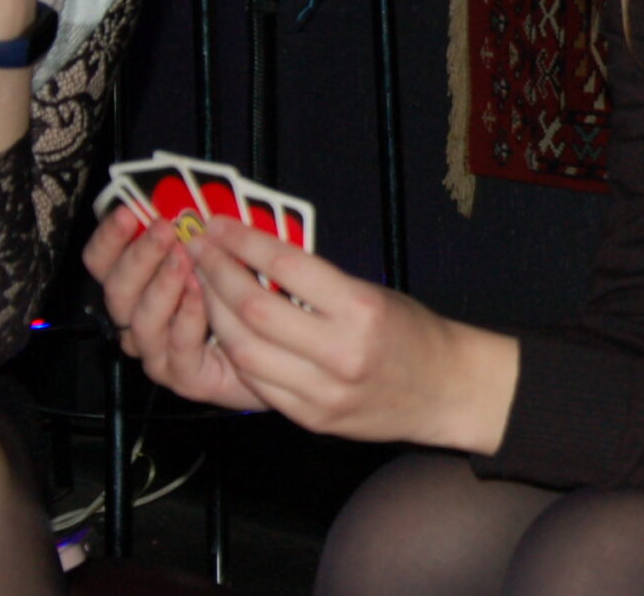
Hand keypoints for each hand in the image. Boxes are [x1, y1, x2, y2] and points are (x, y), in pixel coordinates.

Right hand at [80, 205, 269, 411]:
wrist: (279, 348)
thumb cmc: (249, 291)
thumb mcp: (228, 250)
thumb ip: (205, 230)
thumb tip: (198, 202)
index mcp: (140, 287)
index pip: (103, 263)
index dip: (109, 238)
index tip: (128, 213)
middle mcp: (140, 321)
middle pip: (116, 292)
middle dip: (138, 257)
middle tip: (164, 231)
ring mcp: (159, 352)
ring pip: (141, 322)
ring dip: (162, 285)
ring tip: (185, 259)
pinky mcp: (185, 376)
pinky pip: (177, 348)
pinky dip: (187, 318)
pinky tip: (201, 295)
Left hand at [183, 219, 518, 453]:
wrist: (445, 389)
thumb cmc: (413, 333)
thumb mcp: (374, 294)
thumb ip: (318, 284)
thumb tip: (258, 259)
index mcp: (361, 309)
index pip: (287, 267)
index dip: (244, 243)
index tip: (218, 226)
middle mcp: (339, 351)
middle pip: (254, 309)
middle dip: (216, 275)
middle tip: (198, 251)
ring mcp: (322, 390)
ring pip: (244, 350)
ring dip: (214, 315)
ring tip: (203, 289)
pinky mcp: (311, 417)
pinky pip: (257, 384)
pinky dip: (236, 354)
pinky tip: (227, 333)